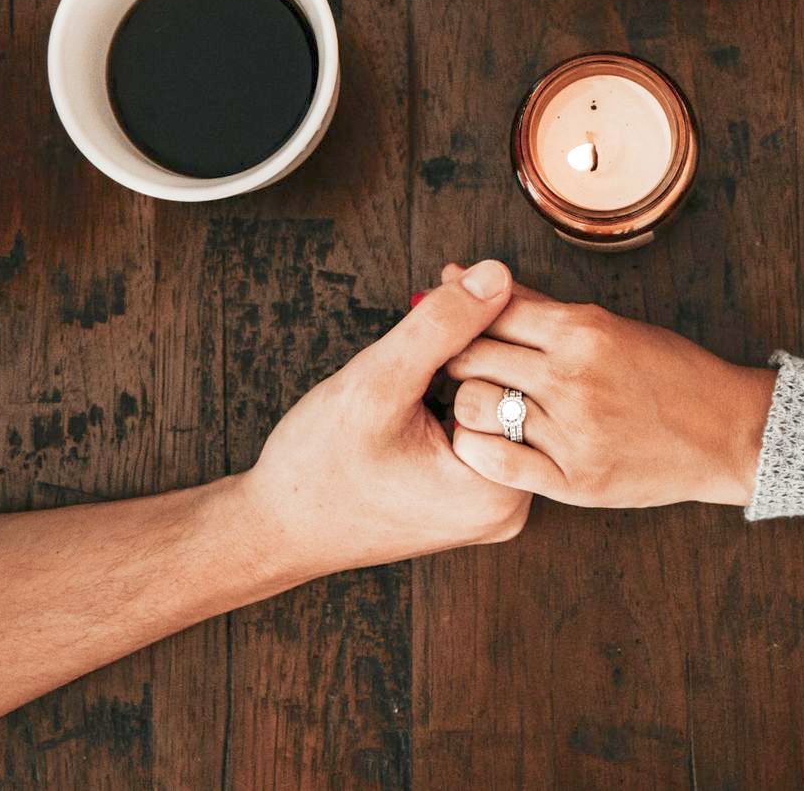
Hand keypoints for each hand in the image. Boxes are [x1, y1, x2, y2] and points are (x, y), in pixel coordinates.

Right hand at [232, 259, 530, 582]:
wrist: (280, 527)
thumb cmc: (319, 465)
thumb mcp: (378, 383)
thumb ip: (441, 327)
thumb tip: (498, 275)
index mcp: (500, 489)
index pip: (524, 377)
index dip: (489, 318)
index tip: (452, 280)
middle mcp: (510, 504)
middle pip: (516, 390)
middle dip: (481, 332)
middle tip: (443, 285)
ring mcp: (493, 504)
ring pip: (498, 403)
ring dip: (468, 357)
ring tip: (429, 325)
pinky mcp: (472, 497)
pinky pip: (481, 424)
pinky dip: (458, 386)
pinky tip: (428, 364)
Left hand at [434, 267, 776, 507]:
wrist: (725, 432)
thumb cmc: (668, 372)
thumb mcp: (606, 324)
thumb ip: (533, 304)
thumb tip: (463, 273)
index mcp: (582, 330)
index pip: (490, 311)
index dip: (460, 317)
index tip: (455, 327)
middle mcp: (573, 377)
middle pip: (471, 356)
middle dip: (455, 357)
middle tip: (459, 366)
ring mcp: (573, 431)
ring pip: (473, 406)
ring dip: (465, 403)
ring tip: (478, 403)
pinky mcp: (574, 480)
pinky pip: (494, 462)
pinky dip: (477, 448)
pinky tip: (488, 440)